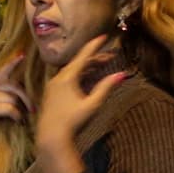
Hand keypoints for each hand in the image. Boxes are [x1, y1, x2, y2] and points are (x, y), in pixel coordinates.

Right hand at [0, 57, 29, 168]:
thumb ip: (8, 98)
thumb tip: (29, 98)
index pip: (3, 70)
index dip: (12, 63)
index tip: (23, 56)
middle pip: (14, 86)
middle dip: (26, 98)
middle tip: (32, 110)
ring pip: (12, 98)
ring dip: (21, 110)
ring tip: (22, 120)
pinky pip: (8, 108)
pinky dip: (16, 115)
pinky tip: (17, 122)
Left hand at [32, 39, 131, 172]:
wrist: (52, 136)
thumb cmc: (73, 122)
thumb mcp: (93, 104)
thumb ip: (106, 87)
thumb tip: (121, 74)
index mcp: (68, 77)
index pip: (84, 55)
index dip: (95, 45)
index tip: (103, 36)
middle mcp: (59, 78)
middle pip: (79, 62)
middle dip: (95, 58)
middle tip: (110, 56)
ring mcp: (54, 85)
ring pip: (73, 70)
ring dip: (88, 67)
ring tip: (103, 66)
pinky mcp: (52, 93)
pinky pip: (68, 78)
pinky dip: (80, 75)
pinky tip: (89, 79)